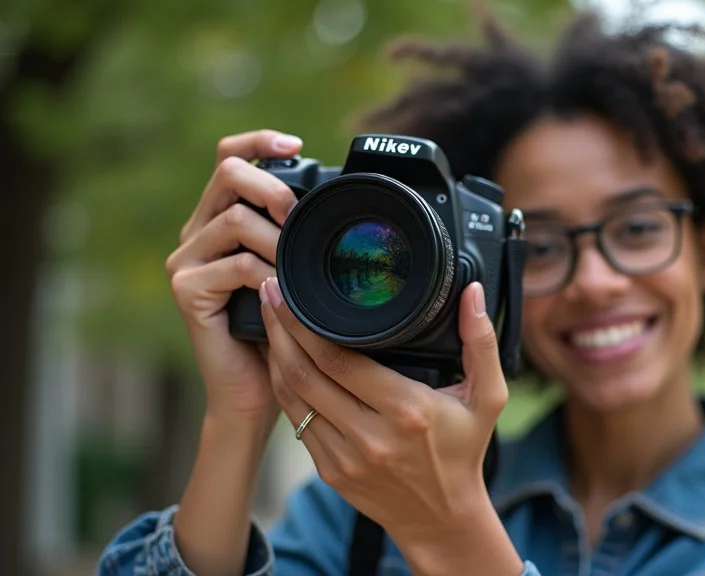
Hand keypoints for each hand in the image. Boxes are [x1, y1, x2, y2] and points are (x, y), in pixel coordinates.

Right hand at [165, 130, 301, 431]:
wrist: (256, 391)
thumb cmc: (283, 329)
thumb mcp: (295, 270)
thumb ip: (297, 235)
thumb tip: (335, 200)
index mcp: (221, 219)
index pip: (229, 157)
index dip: (260, 142)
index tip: (296, 145)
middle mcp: (198, 233)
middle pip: (228, 172)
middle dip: (272, 185)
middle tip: (299, 215)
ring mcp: (187, 261)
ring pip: (233, 218)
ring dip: (278, 238)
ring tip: (299, 265)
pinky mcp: (187, 291)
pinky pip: (235, 265)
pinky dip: (268, 273)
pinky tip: (285, 291)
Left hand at [259, 277, 523, 575]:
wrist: (442, 518)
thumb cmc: (464, 450)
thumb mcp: (488, 397)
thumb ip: (481, 342)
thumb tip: (472, 292)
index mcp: (407, 410)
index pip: (340, 361)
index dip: (306, 325)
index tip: (290, 292)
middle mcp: (371, 436)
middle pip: (306, 374)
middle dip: (280, 330)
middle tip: (268, 293)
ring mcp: (345, 457)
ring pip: (293, 398)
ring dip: (274, 357)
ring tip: (267, 320)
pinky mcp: (330, 470)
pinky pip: (296, 422)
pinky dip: (284, 388)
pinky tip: (281, 362)